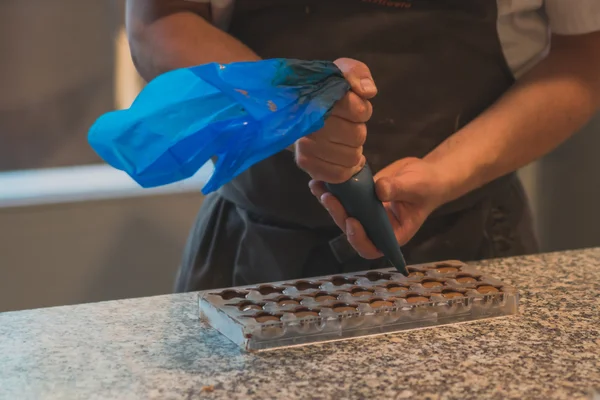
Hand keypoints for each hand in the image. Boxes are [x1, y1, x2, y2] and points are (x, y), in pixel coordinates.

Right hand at [294, 58, 377, 182]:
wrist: (293, 109)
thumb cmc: (324, 91)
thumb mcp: (341, 72)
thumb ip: (357, 73)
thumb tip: (367, 92)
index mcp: (319, 97)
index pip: (358, 110)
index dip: (361, 110)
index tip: (353, 107)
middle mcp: (309, 123)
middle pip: (357, 136)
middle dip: (357, 130)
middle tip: (346, 126)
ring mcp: (305, 146)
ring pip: (350, 157)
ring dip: (352, 150)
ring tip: (341, 141)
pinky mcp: (305, 164)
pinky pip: (338, 174)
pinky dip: (345, 168)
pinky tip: (339, 157)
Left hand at [309, 158, 450, 258]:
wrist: (426, 173)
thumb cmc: (428, 186)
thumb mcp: (416, 186)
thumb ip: (398, 189)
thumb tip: (378, 190)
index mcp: (393, 234)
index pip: (371, 248)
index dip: (358, 239)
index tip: (352, 221)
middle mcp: (377, 228)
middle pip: (352, 230)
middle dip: (338, 215)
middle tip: (329, 197)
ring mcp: (367, 214)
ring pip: (344, 214)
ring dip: (329, 203)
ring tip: (317, 186)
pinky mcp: (360, 200)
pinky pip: (344, 199)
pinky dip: (331, 190)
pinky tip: (319, 180)